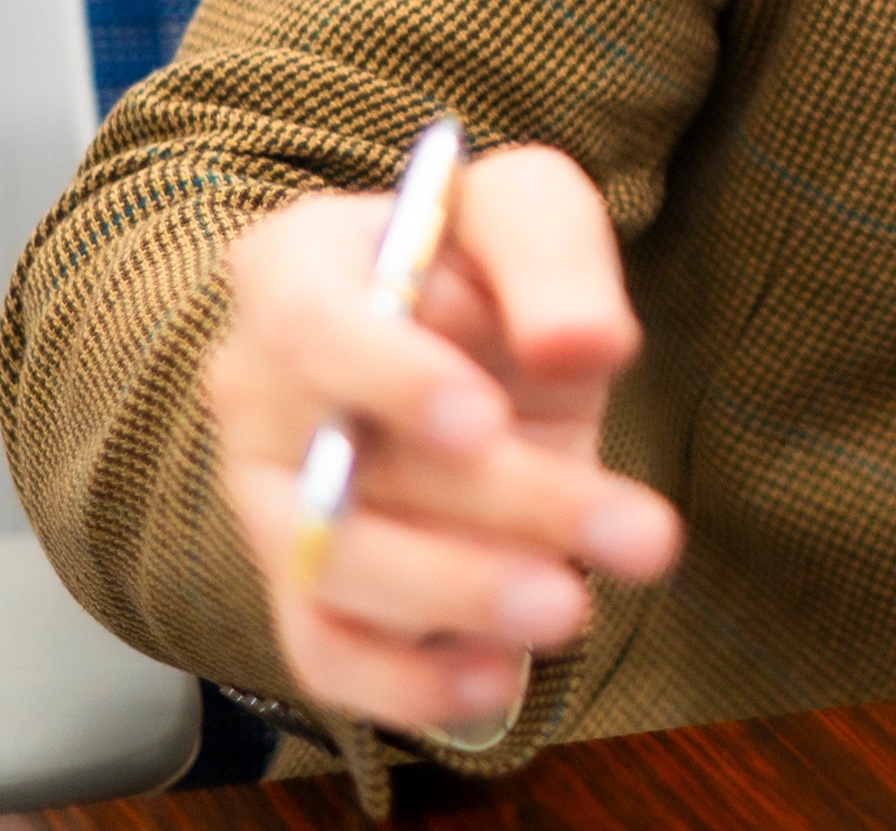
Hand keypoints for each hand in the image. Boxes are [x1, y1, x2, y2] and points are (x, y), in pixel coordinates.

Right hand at [203, 144, 680, 738]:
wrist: (463, 345)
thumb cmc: (483, 263)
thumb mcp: (528, 209)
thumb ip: (553, 252)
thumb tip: (584, 342)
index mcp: (291, 270)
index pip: (311, 326)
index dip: (393, 380)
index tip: (487, 422)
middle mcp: (255, 392)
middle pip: (346, 469)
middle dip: (503, 507)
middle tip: (640, 535)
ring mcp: (269, 500)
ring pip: (336, 572)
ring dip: (463, 601)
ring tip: (575, 609)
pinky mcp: (303, 589)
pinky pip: (326, 656)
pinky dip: (405, 686)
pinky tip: (499, 680)